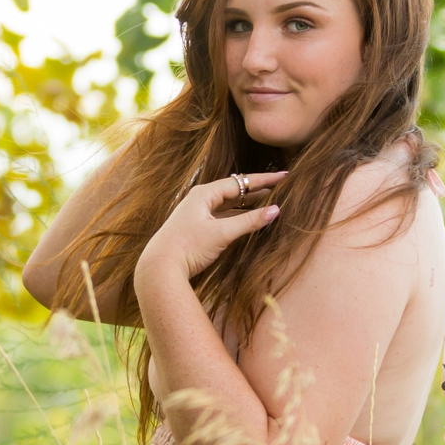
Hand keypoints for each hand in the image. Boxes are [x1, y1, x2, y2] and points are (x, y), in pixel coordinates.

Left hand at [137, 170, 289, 286]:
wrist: (159, 268)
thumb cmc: (187, 247)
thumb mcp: (221, 234)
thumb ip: (249, 221)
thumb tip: (275, 210)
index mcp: (204, 194)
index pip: (240, 182)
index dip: (264, 180)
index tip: (284, 176)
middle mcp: (200, 200)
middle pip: (235, 191)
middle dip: (258, 189)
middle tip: (281, 186)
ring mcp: (198, 213)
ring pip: (229, 204)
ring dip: (249, 203)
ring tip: (270, 200)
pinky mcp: (198, 228)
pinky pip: (224, 216)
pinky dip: (239, 216)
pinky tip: (250, 219)